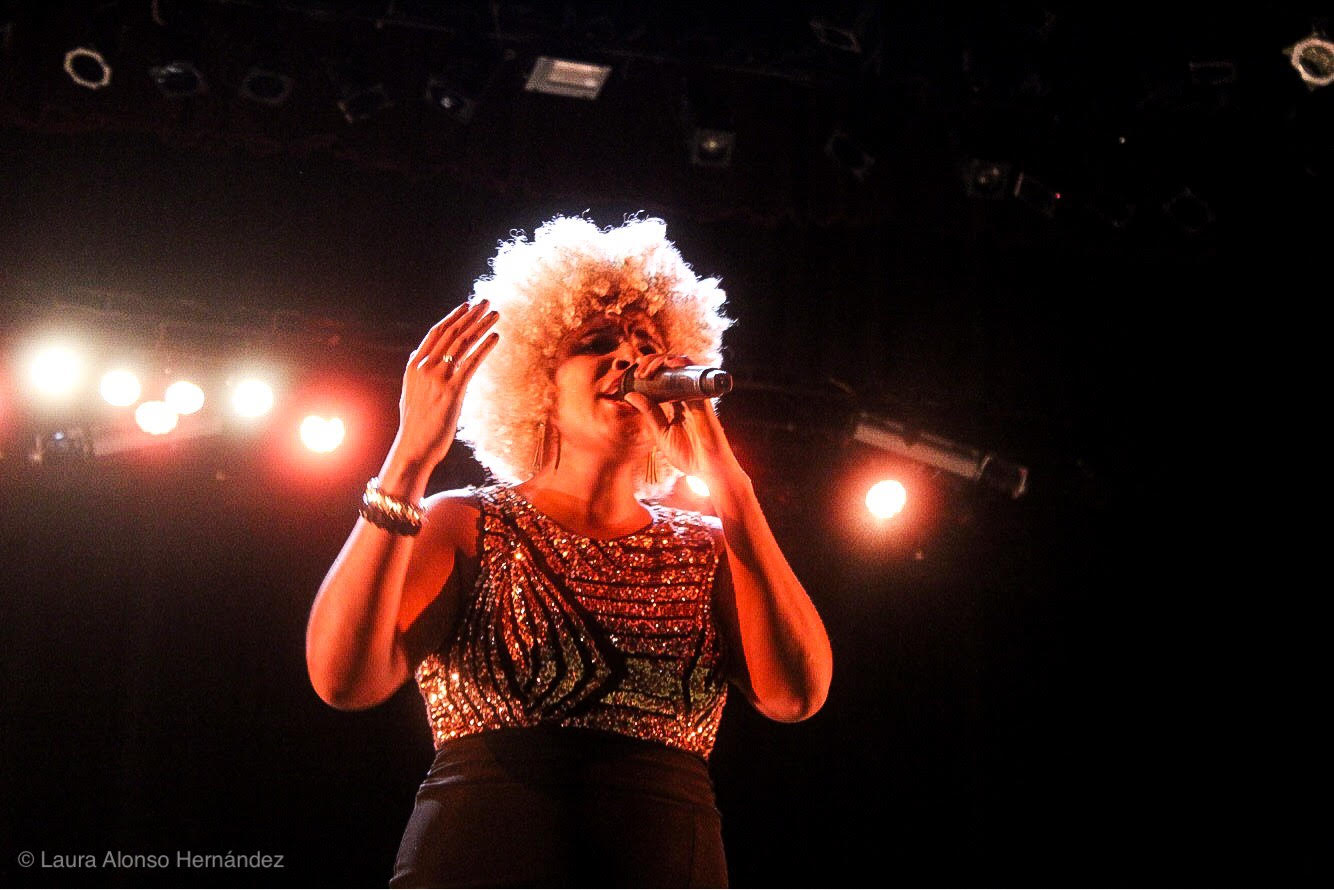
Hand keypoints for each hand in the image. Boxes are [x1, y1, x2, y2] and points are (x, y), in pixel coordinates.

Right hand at [391, 299, 498, 471]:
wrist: (414, 447)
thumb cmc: (416, 423)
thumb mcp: (410, 392)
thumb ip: (416, 372)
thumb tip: (417, 354)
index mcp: (414, 364)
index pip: (437, 332)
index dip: (454, 317)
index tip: (468, 306)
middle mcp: (425, 366)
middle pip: (452, 333)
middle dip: (472, 315)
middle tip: (487, 302)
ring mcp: (438, 378)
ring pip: (463, 344)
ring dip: (481, 326)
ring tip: (495, 314)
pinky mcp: (452, 391)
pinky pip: (472, 363)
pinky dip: (485, 348)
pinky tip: (496, 337)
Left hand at [623, 354, 740, 480]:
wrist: (708, 469)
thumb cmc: (688, 455)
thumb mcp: (661, 433)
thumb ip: (649, 413)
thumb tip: (630, 395)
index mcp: (675, 404)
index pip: (661, 380)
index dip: (647, 371)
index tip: (632, 373)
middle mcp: (685, 396)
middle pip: (669, 369)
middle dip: (651, 362)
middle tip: (638, 371)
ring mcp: (695, 396)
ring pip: (681, 366)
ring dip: (662, 361)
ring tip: (647, 368)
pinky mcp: (703, 398)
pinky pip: (695, 374)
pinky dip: (683, 364)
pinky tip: (670, 363)